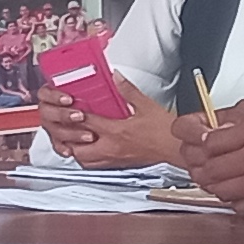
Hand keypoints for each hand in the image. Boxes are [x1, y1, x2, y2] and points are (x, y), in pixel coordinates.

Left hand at [39, 97, 185, 168]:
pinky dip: (88, 159)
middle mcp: (112, 148)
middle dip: (69, 139)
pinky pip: (96, 166)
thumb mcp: (145, 105)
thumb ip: (127, 90)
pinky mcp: (120, 165)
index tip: (71, 108)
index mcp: (117, 132)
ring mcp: (114, 159)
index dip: (75, 115)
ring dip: (76, 151)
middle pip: (79, 148)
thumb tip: (117, 77)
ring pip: (85, 161)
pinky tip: (90, 151)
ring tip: (74, 141)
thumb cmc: (164, 131)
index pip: (87, 124)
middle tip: (67, 128)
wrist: (176, 148)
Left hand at [182, 103, 243, 213]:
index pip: (212, 143)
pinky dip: (234, 202)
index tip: (206, 145)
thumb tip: (217, 138)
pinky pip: (238, 208)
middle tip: (207, 164)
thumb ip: (242, 133)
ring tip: (223, 178)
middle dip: (205, 167)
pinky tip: (239, 193)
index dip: (204, 144)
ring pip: (220, 190)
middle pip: (211, 170)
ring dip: (216, 185)